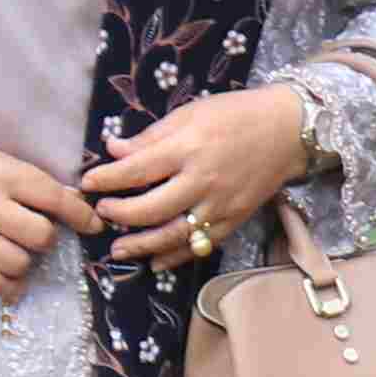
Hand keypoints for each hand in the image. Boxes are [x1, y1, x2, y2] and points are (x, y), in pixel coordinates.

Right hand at [0, 138, 103, 302]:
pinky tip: (9, 277)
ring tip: (12, 249)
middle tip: (32, 231)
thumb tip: (73, 201)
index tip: (93, 225)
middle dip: (45, 237)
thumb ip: (28, 180)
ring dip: (25, 260)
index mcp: (0, 175)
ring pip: (21, 263)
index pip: (55, 199)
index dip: (81, 216)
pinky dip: (9, 285)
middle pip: (42, 236)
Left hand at [81, 85, 318, 272]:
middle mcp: (203, 180)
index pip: (137, 170)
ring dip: (142, 245)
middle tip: (101, 213)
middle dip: (120, 215)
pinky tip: (155, 262)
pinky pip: (201, 244)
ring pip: (174, 234)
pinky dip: (176, 256)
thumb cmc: (234, 115)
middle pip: (151, 209)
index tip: (87, 183)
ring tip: (118, 250)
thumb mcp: (188, 114)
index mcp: (188, 148)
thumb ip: (150, 137)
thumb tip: (112, 151)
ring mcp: (220, 204)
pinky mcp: (235, 219)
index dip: (107, 179)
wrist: (288, 130)